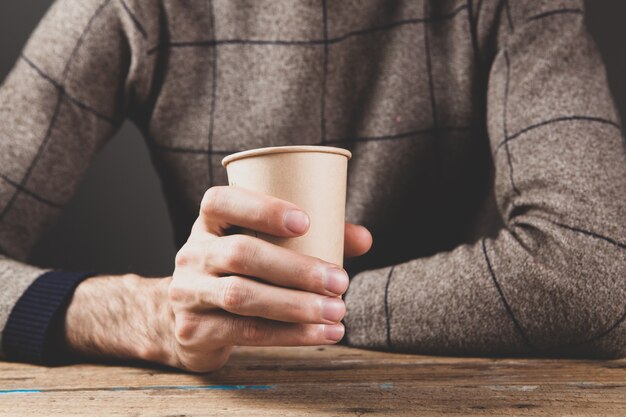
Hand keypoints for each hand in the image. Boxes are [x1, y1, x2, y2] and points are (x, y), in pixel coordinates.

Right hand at [64, 186, 371, 371]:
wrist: (185, 317)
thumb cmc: (240, 272)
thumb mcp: (262, 245)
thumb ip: (313, 237)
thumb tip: (364, 239)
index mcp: (208, 222)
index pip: (221, 202)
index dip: (262, 209)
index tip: (306, 221)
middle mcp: (192, 253)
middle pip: (240, 254)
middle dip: (296, 269)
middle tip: (339, 281)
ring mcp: (188, 292)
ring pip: (242, 296)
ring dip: (296, 306)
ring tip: (336, 311)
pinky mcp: (195, 330)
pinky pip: (244, 332)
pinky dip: (289, 334)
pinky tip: (321, 334)